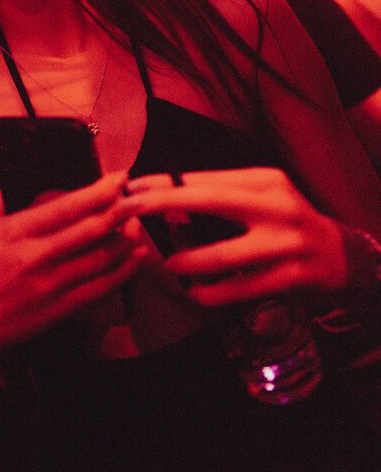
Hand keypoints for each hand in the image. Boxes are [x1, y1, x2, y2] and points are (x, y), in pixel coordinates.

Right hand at [0, 172, 147, 354]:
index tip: (118, 178)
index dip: (97, 192)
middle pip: (89, 230)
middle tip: (140, 197)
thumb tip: (37, 171)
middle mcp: (35, 256)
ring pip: (99, 259)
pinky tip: (135, 258)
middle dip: (121, 211)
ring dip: (126, 240)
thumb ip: (10, 194)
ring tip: (140, 223)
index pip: (66, 207)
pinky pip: (99, 288)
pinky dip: (122, 271)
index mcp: (17, 231)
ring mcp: (49, 285)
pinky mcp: (59, 308)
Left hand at [125, 167, 347, 306]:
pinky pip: (241, 289)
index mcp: (264, 180)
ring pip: (222, 255)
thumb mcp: (262, 194)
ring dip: (185, 262)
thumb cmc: (286, 220)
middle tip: (128, 210)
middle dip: (162, 204)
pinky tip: (194, 293)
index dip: (165, 183)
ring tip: (165, 264)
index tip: (131, 186)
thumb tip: (165, 197)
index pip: (204, 178)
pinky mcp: (292, 276)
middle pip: (208, 202)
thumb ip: (223, 194)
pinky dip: (212, 293)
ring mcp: (285, 243)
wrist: (341, 253)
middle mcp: (275, 206)